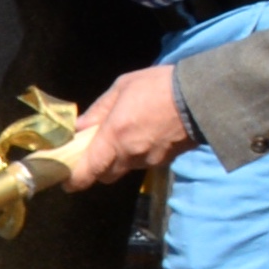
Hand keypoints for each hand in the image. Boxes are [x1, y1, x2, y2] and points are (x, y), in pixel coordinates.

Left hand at [64, 65, 189, 189]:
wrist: (201, 97)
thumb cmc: (158, 87)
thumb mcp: (121, 87)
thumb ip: (98, 110)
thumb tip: (79, 127)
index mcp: (115, 136)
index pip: (89, 170)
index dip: (75, 180)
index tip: (66, 182)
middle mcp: (131, 154)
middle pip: (106, 174)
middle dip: (97, 166)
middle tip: (94, 150)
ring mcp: (150, 160)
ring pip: (126, 167)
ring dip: (120, 158)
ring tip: (126, 134)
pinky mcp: (167, 161)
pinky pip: (145, 162)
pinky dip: (139, 154)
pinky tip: (146, 134)